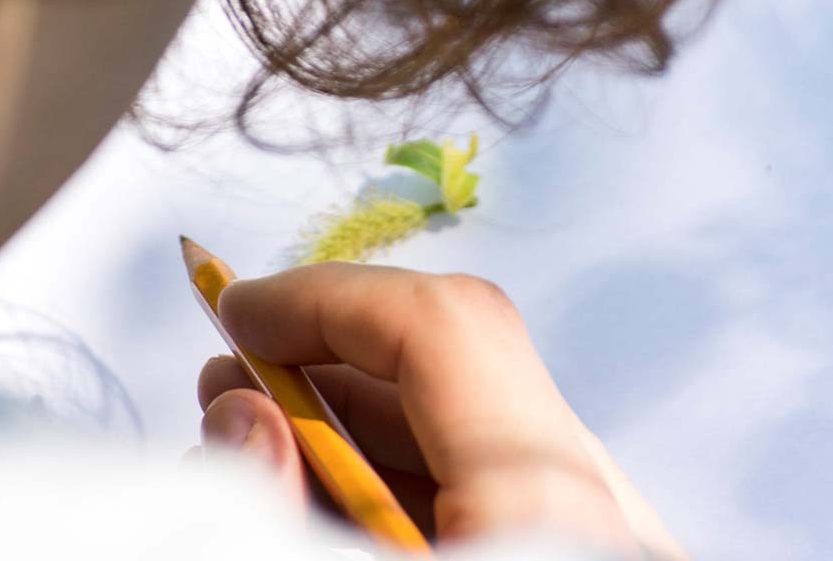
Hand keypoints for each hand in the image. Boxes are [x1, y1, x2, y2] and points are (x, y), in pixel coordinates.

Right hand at [198, 263, 685, 558]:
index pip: (443, 325)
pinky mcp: (580, 552)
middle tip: (231, 381)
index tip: (237, 311)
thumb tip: (241, 411)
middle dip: (325, 359)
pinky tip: (331, 497)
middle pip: (457, 369)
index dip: (324, 296)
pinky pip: (488, 480)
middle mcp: (598, 509)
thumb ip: (275, 504)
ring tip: (262, 444)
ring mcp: (601, 532)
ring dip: (356, 420)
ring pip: (472, 426)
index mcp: (549, 510)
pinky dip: (402, 475)